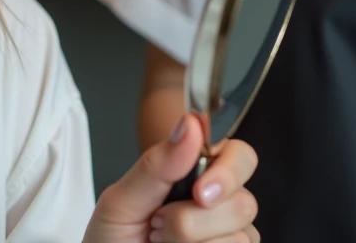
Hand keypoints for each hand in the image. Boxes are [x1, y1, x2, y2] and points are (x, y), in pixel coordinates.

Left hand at [83, 115, 258, 242]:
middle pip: (244, 201)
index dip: (228, 172)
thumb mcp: (121, 200)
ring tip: (160, 242)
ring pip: (241, 236)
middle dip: (196, 218)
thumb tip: (190, 124)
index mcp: (196, 176)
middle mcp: (219, 206)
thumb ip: (156, 165)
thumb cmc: (111, 240)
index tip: (199, 192)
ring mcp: (228, 237)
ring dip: (191, 242)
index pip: (239, 156)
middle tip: (159, 223)